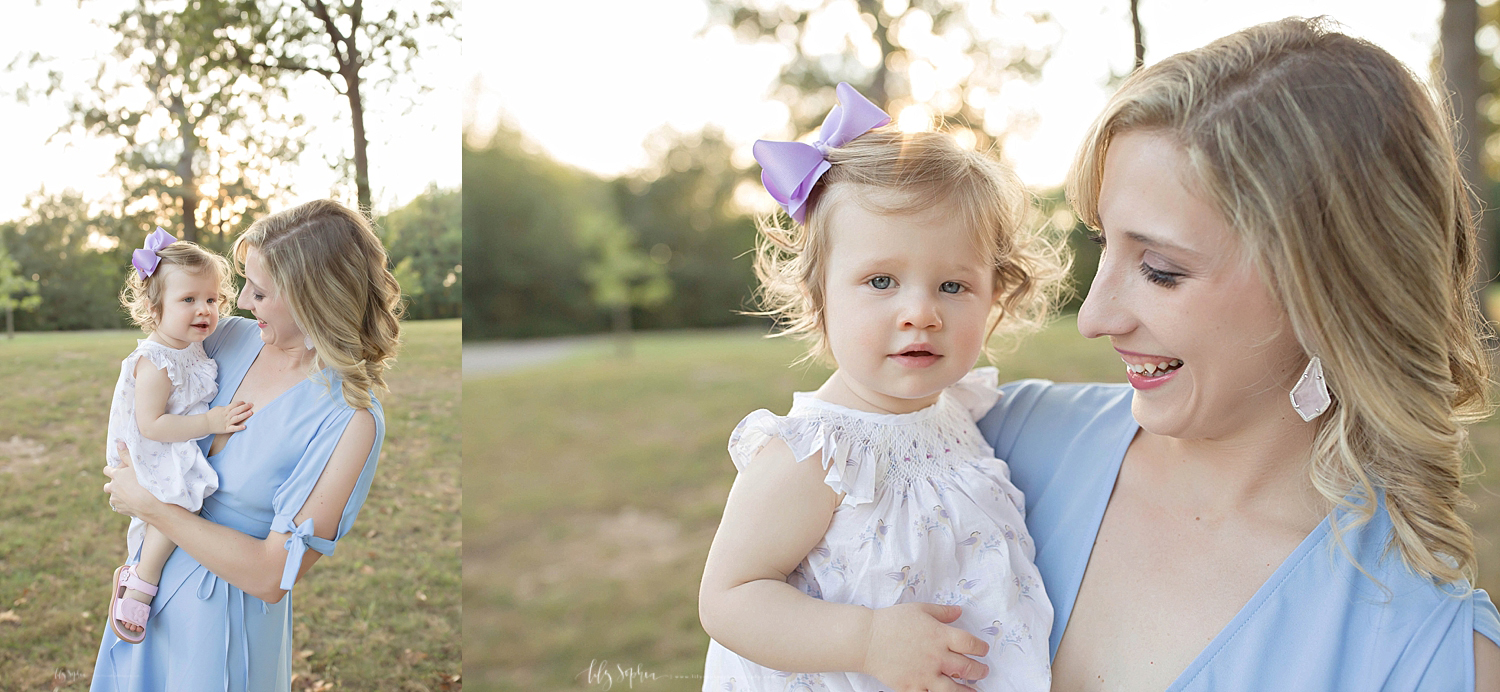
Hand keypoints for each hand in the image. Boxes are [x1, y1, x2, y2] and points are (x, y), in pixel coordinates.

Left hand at [103, 440, 160, 519]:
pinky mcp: (120, 509)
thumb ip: (127, 454)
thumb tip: (119, 443)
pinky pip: (120, 506)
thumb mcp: (137, 465)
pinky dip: (124, 504)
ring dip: (118, 495)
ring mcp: (116, 500)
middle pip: (107, 486)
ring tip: (130, 494)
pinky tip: (133, 502)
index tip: (117, 470)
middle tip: (124, 484)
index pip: (106, 470)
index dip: (111, 470)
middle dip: (113, 485)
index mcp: (115, 476)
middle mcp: (112, 488)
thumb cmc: (145, 482)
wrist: (150, 504)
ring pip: (113, 497)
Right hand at [206, 401, 253, 433]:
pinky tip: (245, 427)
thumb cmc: (211, 415)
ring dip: (244, 415)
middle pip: (237, 410)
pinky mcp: (226, 429)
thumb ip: (226, 407)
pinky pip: (233, 428)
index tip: (245, 402)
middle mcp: (227, 415)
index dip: (240, 403)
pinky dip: (239, 428)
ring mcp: (227, 422)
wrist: (204, 423)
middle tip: (252, 404)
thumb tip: (232, 406)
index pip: (234, 405)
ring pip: (237, 418)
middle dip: (245, 407)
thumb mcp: (218, 408)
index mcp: (225, 410)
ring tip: (251, 413)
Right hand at [861, 603, 989, 691]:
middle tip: (983, 671)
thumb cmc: (892, 621)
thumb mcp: (919, 609)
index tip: (983, 650)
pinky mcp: (913, 687)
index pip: (971, 644)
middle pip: (968, 668)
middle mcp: (937, 656)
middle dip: (979, 670)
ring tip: (974, 691)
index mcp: (940, 635)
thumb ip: (942, 612)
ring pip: (954, 689)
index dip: (981, 648)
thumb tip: (960, 612)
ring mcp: (925, 674)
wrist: (866, 640)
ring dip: (968, 690)